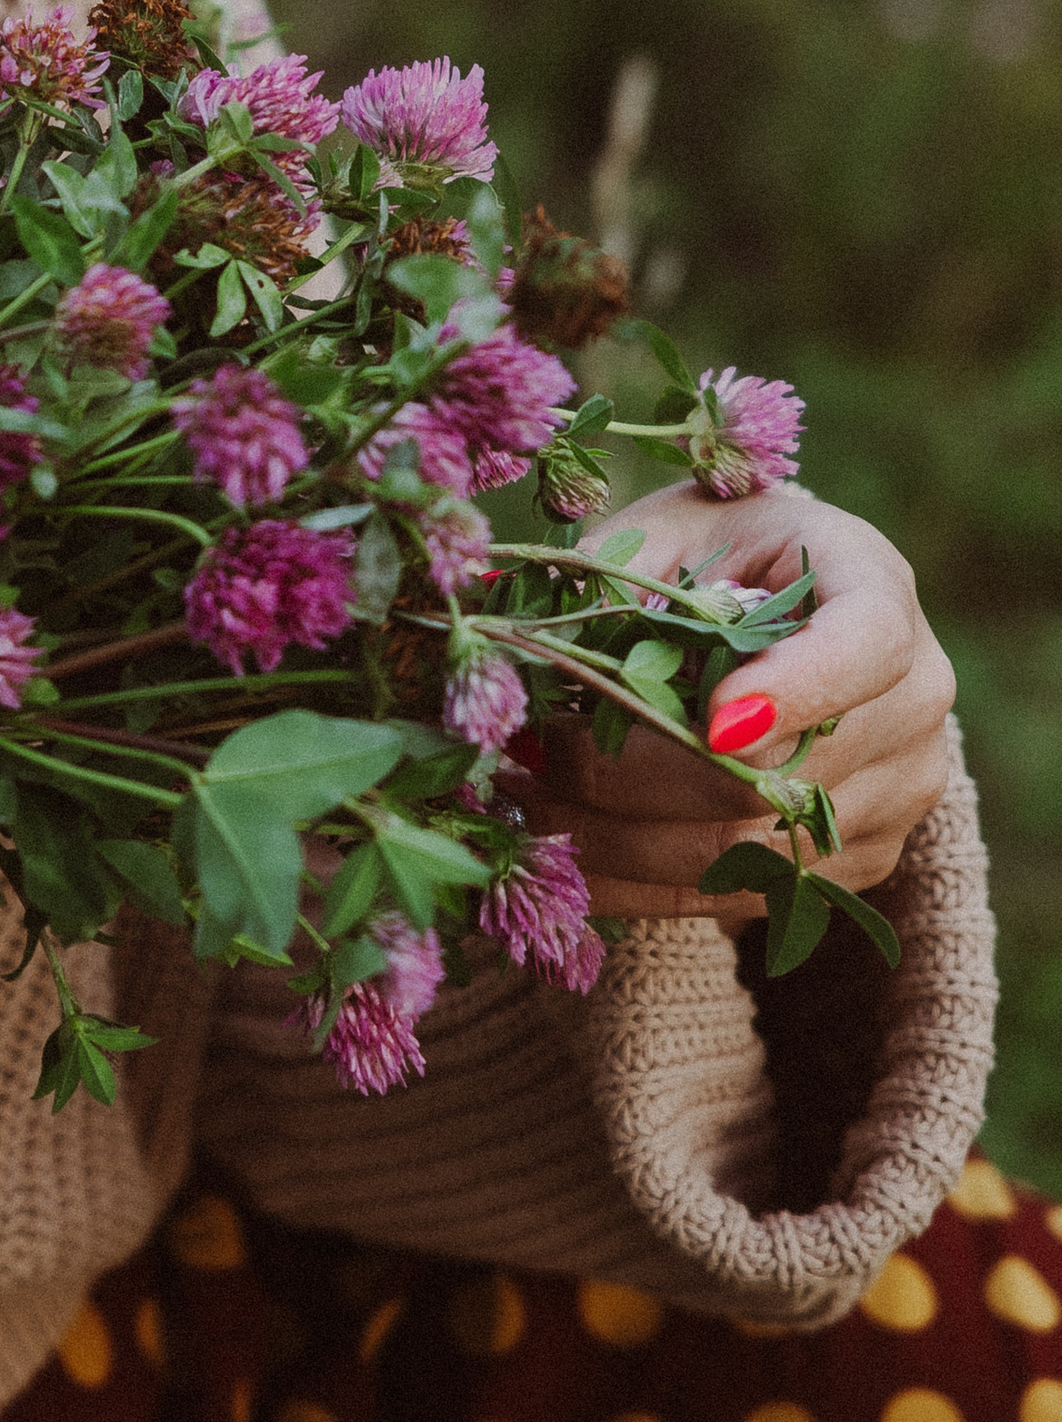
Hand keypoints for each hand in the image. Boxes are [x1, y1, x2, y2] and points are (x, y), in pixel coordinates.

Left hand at [515, 481, 954, 923]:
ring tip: (523, 801)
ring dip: (618, 837)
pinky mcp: (858, 860)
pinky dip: (643, 883)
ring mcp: (896, 792)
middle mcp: (911, 701)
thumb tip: (510, 617)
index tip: (708, 721)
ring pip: (751, 850)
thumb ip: (619, 566)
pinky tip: (565, 851)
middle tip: (525, 758)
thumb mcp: (675, 526)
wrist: (793, 609)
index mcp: (876, 588)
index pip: (866, 649)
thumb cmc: (722, 553)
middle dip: (633, 775)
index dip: (793, 692)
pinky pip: (747, 895)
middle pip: (780, 775)